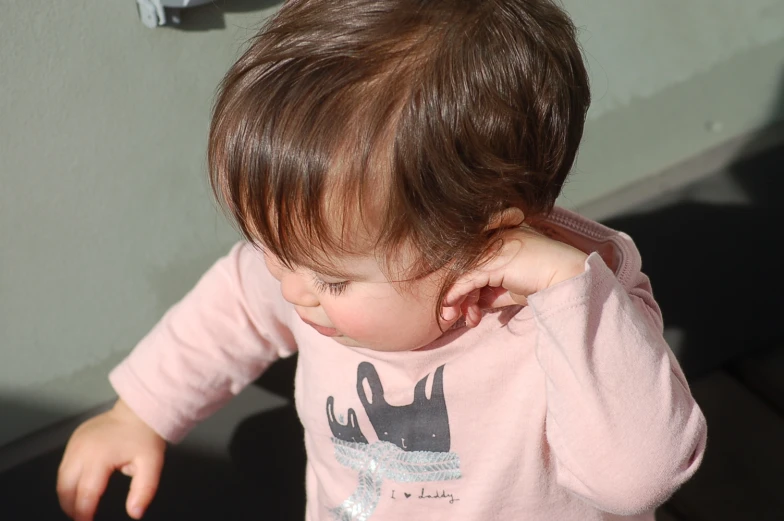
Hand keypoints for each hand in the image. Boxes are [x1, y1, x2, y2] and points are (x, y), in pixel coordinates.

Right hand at [57, 399, 165, 520]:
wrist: (140, 410)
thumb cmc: (146, 437)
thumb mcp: (152, 465)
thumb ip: (143, 491)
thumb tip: (135, 514)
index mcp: (99, 457)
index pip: (86, 494)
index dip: (85, 513)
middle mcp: (81, 450)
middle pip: (66, 487)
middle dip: (71, 507)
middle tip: (81, 518)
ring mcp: (74, 442)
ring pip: (61, 477)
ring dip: (66, 495)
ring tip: (77, 508)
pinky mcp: (74, 438)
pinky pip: (64, 465)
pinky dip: (67, 480)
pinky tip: (77, 488)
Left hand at [443, 226, 587, 326]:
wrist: (566, 278)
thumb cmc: (544, 281)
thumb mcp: (511, 286)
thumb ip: (492, 290)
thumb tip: (474, 303)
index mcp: (498, 238)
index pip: (471, 261)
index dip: (462, 284)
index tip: (459, 306)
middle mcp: (493, 238)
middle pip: (463, 266)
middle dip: (456, 293)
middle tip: (450, 316)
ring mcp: (492, 247)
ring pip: (462, 274)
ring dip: (458, 300)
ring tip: (461, 318)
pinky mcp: (493, 262)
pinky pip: (467, 280)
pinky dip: (456, 295)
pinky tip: (451, 308)